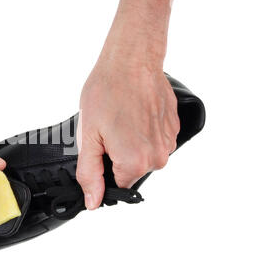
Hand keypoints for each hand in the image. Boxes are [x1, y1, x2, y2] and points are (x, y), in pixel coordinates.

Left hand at [77, 59, 179, 209]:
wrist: (131, 60)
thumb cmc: (108, 91)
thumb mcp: (88, 136)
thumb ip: (90, 173)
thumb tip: (93, 201)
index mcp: (135, 162)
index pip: (116, 185)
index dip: (103, 169)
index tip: (100, 148)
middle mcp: (157, 157)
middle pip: (130, 171)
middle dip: (115, 156)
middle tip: (107, 130)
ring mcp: (168, 142)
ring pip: (142, 156)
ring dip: (129, 144)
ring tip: (120, 119)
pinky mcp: (173, 128)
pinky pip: (153, 141)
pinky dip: (142, 132)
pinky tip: (133, 114)